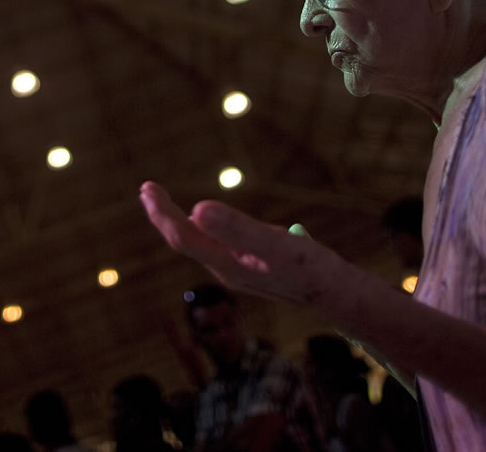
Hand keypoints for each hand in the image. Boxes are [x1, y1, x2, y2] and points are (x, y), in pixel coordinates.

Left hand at [138, 180, 345, 306]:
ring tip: (163, 202)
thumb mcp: (276, 245)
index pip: (183, 236)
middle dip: (163, 215)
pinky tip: (202, 221)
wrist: (338, 297)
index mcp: (226, 263)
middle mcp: (226, 270)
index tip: (148, 188)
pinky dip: (199, 229)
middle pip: (185, 240)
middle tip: (146, 188)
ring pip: (198, 244)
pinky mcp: (251, 269)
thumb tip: (196, 209)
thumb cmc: (311, 270)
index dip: (163, 212)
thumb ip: (237, 228)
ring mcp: (238, 271)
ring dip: (178, 222)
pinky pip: (214, 246)